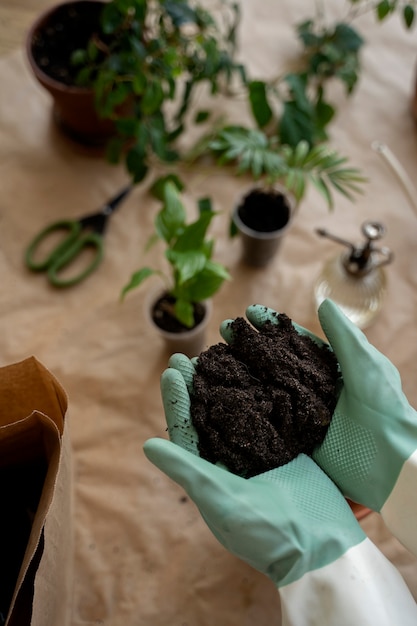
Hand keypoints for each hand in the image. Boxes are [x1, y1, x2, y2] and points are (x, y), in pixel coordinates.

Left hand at [144, 355, 365, 587]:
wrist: (324, 548)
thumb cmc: (266, 534)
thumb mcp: (221, 501)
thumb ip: (187, 471)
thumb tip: (146, 445)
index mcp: (211, 475)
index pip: (187, 432)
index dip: (177, 401)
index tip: (171, 371)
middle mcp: (232, 462)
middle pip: (209, 417)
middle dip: (197, 386)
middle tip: (187, 356)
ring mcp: (260, 454)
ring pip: (238, 411)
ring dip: (227, 384)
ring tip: (217, 354)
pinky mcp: (287, 448)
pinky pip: (270, 415)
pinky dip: (261, 392)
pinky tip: (256, 368)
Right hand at [230, 299, 416, 511]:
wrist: (392, 469)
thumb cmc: (385, 414)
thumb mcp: (367, 368)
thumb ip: (344, 337)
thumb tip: (324, 303)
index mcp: (330, 369)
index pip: (294, 342)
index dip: (271, 327)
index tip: (248, 312)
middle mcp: (313, 390)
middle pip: (274, 363)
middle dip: (248, 345)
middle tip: (223, 331)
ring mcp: (302, 416)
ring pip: (266, 389)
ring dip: (240, 374)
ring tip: (214, 358)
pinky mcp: (295, 441)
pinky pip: (266, 421)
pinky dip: (244, 410)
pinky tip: (221, 398)